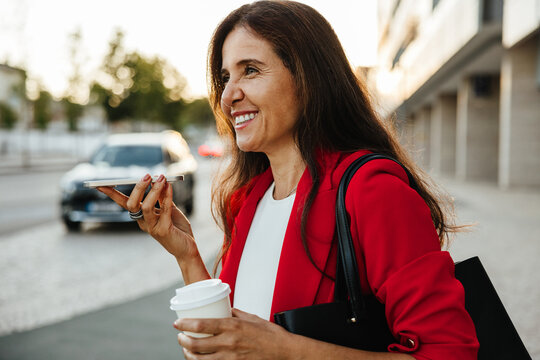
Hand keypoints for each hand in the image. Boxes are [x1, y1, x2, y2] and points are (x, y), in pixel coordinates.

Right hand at [96, 174, 196, 259]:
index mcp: (141, 216)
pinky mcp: (164, 230)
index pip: (123, 203)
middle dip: (137, 188)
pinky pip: (164, 210)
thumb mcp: (169, 209)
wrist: (187, 248)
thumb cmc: (177, 228)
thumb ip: (162, 197)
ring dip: (153, 190)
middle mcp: (143, 222)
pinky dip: (167, 196)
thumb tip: (157, 179)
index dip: (111, 194)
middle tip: (147, 175)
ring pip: (145, 207)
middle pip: (132, 204)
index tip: (100, 184)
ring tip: (161, 178)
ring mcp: (152, 227)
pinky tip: (169, 186)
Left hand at [174, 308, 290, 358]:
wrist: (284, 351)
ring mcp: (230, 358)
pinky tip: (199, 359)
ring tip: (186, 349)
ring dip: (189, 354)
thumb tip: (224, 309)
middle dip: (182, 341)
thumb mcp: (251, 317)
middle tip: (180, 337)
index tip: (177, 323)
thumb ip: (235, 313)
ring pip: (200, 359)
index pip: (201, 324)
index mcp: (232, 326)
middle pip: (196, 344)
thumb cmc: (270, 334)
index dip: (185, 324)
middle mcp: (228, 342)